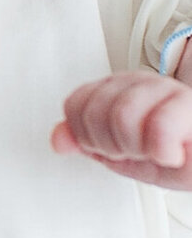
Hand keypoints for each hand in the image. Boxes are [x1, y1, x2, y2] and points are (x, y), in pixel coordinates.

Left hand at [51, 71, 191, 188]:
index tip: (109, 148)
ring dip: (137, 148)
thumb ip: (86, 142)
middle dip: (112, 145)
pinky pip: (160, 126)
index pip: (76, 105)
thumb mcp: (125, 154)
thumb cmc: (178, 155)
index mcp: (116, 90)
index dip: (87, 136)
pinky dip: (160, 149)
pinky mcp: (189, 106)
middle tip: (136, 151)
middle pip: (96, 112)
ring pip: (123, 116)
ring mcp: (166, 89)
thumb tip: (58, 140)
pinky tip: (168, 154)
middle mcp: (139, 83)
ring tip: (155, 152)